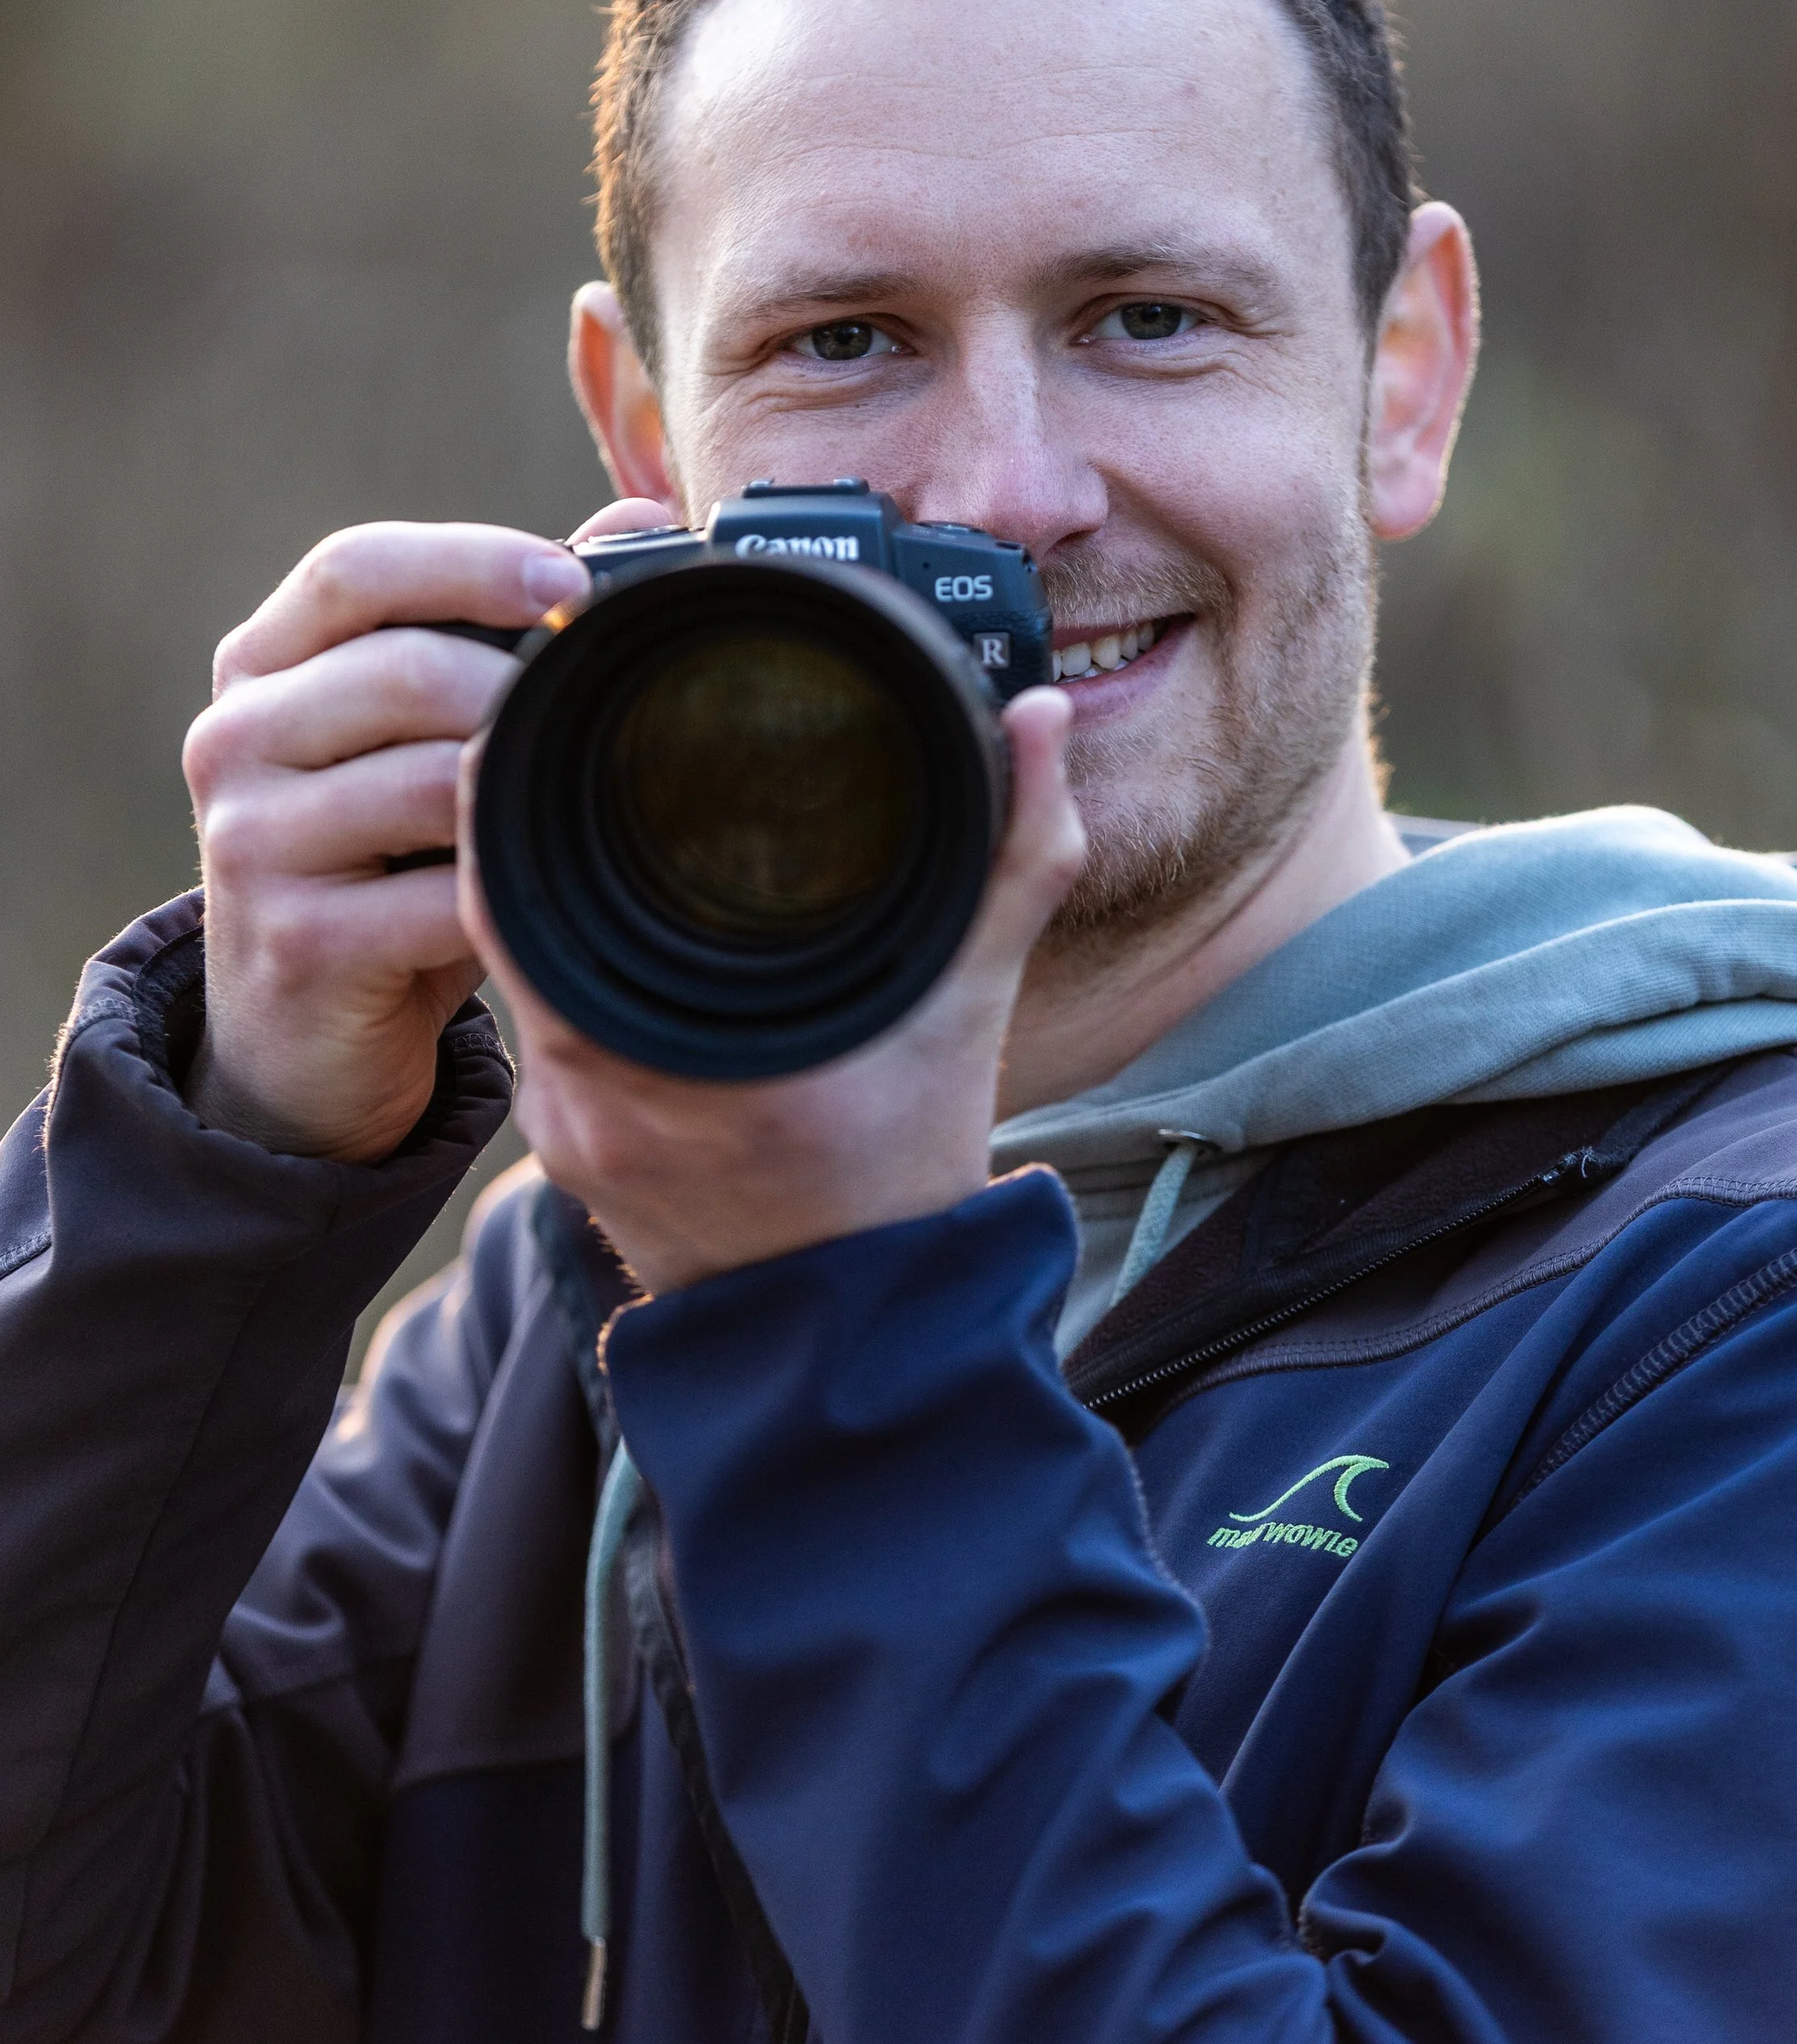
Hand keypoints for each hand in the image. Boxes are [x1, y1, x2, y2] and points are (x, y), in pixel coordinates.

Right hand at [181, 516, 600, 1161]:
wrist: (308, 1030)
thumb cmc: (394, 859)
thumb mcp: (436, 735)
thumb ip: (513, 627)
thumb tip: (638, 522)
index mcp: (263, 665)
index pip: (354, 569)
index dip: (471, 561)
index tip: (572, 584)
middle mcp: (233, 738)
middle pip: (403, 668)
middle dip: (519, 689)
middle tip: (593, 720)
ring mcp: (249, 841)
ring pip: (428, 779)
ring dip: (519, 792)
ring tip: (568, 805)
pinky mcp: (293, 939)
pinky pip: (439, 894)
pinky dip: (508, 888)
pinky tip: (541, 888)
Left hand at [456, 686, 1084, 1290]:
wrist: (862, 1335)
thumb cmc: (915, 1172)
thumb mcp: (973, 1001)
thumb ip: (1015, 855)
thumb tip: (1037, 720)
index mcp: (693, 1050)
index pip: (537, 882)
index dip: (521, 782)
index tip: (545, 708)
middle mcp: (602, 1090)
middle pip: (512, 912)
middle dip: (531, 817)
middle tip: (560, 732)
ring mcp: (568, 1131)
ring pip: (519, 972)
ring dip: (544, 894)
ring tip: (575, 810)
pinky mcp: (563, 1155)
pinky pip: (538, 1029)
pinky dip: (564, 971)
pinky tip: (605, 927)